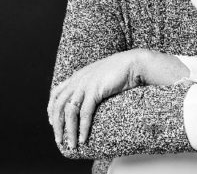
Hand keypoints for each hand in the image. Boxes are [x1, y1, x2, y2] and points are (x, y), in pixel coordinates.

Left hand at [47, 49, 189, 148]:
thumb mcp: (100, 75)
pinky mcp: (95, 90)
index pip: (56, 93)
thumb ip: (91, 83)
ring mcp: (86, 84)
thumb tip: (88, 97)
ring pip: (70, 111)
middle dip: (57, 125)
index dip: (51, 109)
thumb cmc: (121, 70)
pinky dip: (83, 128)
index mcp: (78, 75)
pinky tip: (84, 138)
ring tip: (72, 144)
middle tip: (60, 139)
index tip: (53, 122)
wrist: (133, 63)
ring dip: (69, 130)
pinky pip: (85, 113)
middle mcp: (79, 79)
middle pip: (59, 104)